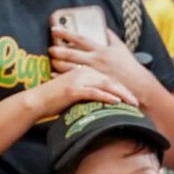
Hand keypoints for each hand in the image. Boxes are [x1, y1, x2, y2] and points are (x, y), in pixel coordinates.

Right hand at [20, 64, 136, 123]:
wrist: (37, 101)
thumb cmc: (54, 99)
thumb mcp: (73, 91)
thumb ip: (86, 91)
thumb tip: (99, 100)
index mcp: (84, 70)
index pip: (107, 77)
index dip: (121, 86)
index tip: (131, 96)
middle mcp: (82, 72)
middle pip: (109, 80)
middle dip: (125, 90)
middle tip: (136, 100)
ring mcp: (78, 80)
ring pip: (105, 85)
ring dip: (120, 94)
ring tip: (131, 102)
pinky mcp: (73, 89)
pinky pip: (94, 92)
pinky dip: (106, 96)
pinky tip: (116, 102)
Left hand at [49, 20, 148, 93]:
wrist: (137, 85)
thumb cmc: (129, 66)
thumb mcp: (121, 48)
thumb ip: (111, 36)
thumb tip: (103, 27)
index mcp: (101, 49)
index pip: (80, 38)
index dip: (66, 33)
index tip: (54, 29)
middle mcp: (96, 60)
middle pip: (72, 54)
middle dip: (58, 50)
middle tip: (49, 48)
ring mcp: (93, 73)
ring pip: (71, 67)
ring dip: (59, 64)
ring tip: (51, 60)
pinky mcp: (93, 85)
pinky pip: (74, 80)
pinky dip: (63, 78)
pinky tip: (54, 75)